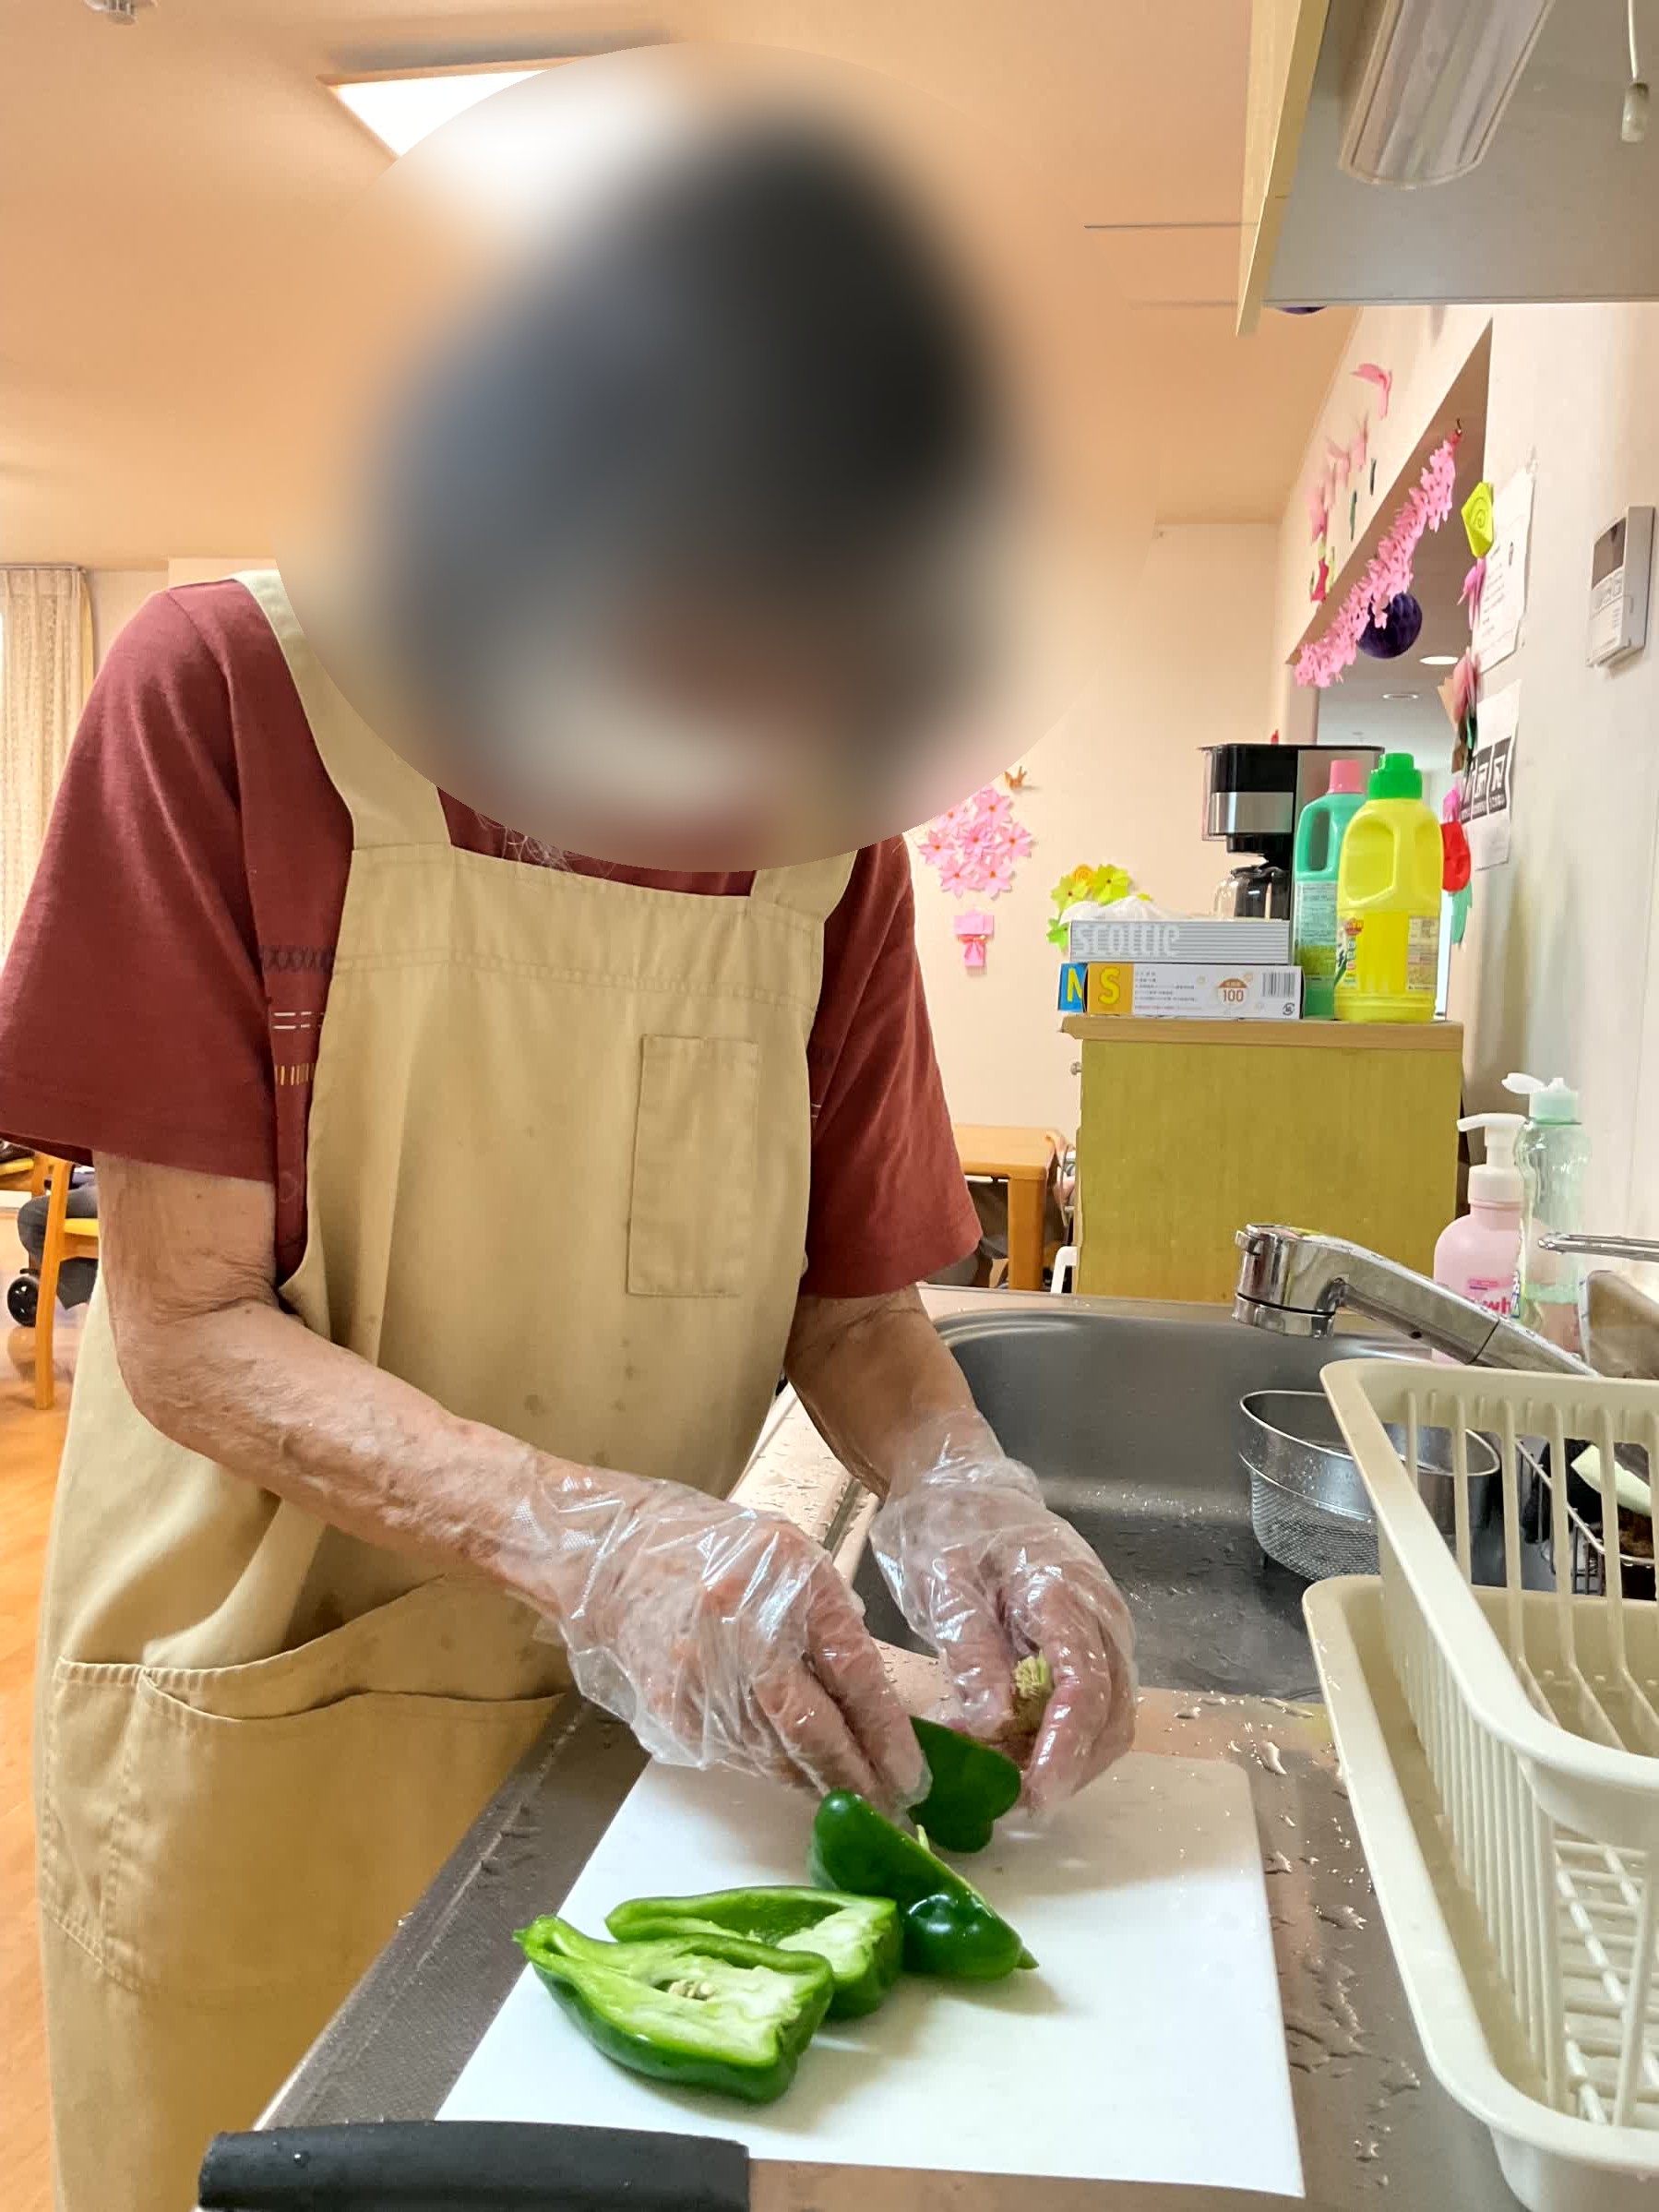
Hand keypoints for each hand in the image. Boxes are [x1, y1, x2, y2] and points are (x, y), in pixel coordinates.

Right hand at [548, 1476, 924, 1808]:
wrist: (608, 1556)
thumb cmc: (711, 1547)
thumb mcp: (791, 1555)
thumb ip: (832, 1617)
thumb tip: (876, 1699)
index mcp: (785, 1581)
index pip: (852, 1675)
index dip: (887, 1734)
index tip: (913, 1775)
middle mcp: (741, 1634)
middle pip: (812, 1731)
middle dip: (857, 1777)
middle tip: (892, 1807)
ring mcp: (699, 1680)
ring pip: (774, 1755)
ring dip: (815, 1780)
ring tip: (851, 1793)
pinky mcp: (672, 1713)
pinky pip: (736, 1754)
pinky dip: (771, 1765)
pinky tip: (792, 1768)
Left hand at [871, 1459, 1135, 1812]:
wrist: (964, 1486)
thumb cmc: (950, 1525)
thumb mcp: (943, 1580)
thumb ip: (970, 1649)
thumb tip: (993, 1724)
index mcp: (1063, 1590)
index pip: (1084, 1686)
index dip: (1064, 1748)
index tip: (1036, 1794)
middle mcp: (1100, 1615)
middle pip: (1110, 1715)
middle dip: (1065, 1767)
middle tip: (1002, 1795)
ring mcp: (1102, 1632)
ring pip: (1107, 1721)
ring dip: (1059, 1758)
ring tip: (993, 1770)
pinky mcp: (1089, 1647)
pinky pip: (1088, 1709)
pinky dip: (1052, 1739)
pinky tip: (1002, 1743)